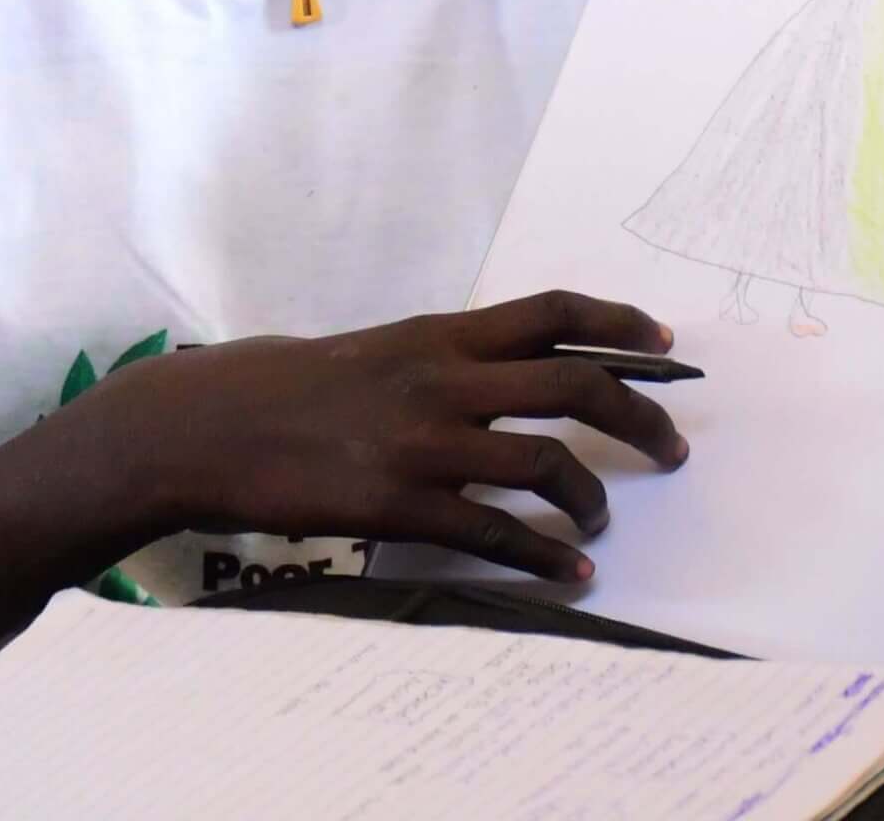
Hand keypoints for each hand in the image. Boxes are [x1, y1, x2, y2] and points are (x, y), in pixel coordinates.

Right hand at [126, 292, 690, 582]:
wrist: (211, 425)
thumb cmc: (286, 386)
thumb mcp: (373, 351)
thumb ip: (438, 360)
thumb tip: (501, 378)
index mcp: (436, 334)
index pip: (550, 311)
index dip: (620, 323)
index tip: (667, 344)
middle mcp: (442, 379)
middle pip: (574, 384)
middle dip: (640, 415)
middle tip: (671, 446)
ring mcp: (423, 442)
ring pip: (549, 463)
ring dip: (594, 496)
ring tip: (600, 519)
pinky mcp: (400, 504)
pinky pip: (497, 533)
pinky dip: (546, 556)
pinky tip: (568, 573)